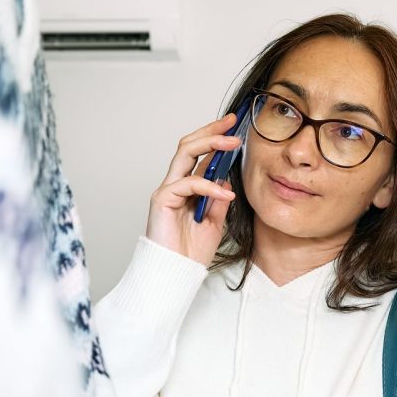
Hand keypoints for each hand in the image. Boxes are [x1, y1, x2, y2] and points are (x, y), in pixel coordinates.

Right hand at [146, 113, 239, 266]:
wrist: (177, 274)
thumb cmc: (191, 252)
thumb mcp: (215, 220)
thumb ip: (218, 198)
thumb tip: (226, 178)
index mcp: (187, 188)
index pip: (200, 154)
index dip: (215, 137)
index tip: (235, 127)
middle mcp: (175, 183)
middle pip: (189, 145)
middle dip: (211, 130)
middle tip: (232, 123)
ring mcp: (167, 190)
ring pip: (185, 153)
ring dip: (210, 143)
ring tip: (233, 144)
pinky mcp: (162, 199)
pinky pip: (187, 183)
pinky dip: (208, 185)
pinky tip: (225, 193)